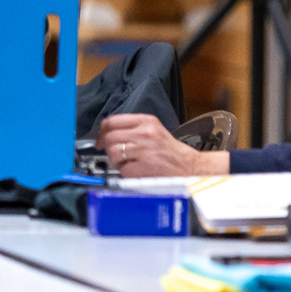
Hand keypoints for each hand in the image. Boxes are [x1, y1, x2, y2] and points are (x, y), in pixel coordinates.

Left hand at [96, 114, 227, 176]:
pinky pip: (122, 168)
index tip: (100, 136)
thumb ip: (134, 128)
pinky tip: (135, 169)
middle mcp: (145, 133)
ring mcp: (143, 150)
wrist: (191, 167)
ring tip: (125, 162)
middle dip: (106, 146)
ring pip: (113, 152)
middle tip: (109, 151)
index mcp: (147, 121)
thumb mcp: (155, 130)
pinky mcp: (143, 166)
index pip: (113, 120)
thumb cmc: (172, 152)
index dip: (102, 130)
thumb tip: (109, 131)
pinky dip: (125, 171)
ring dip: (115, 160)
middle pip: (110, 136)